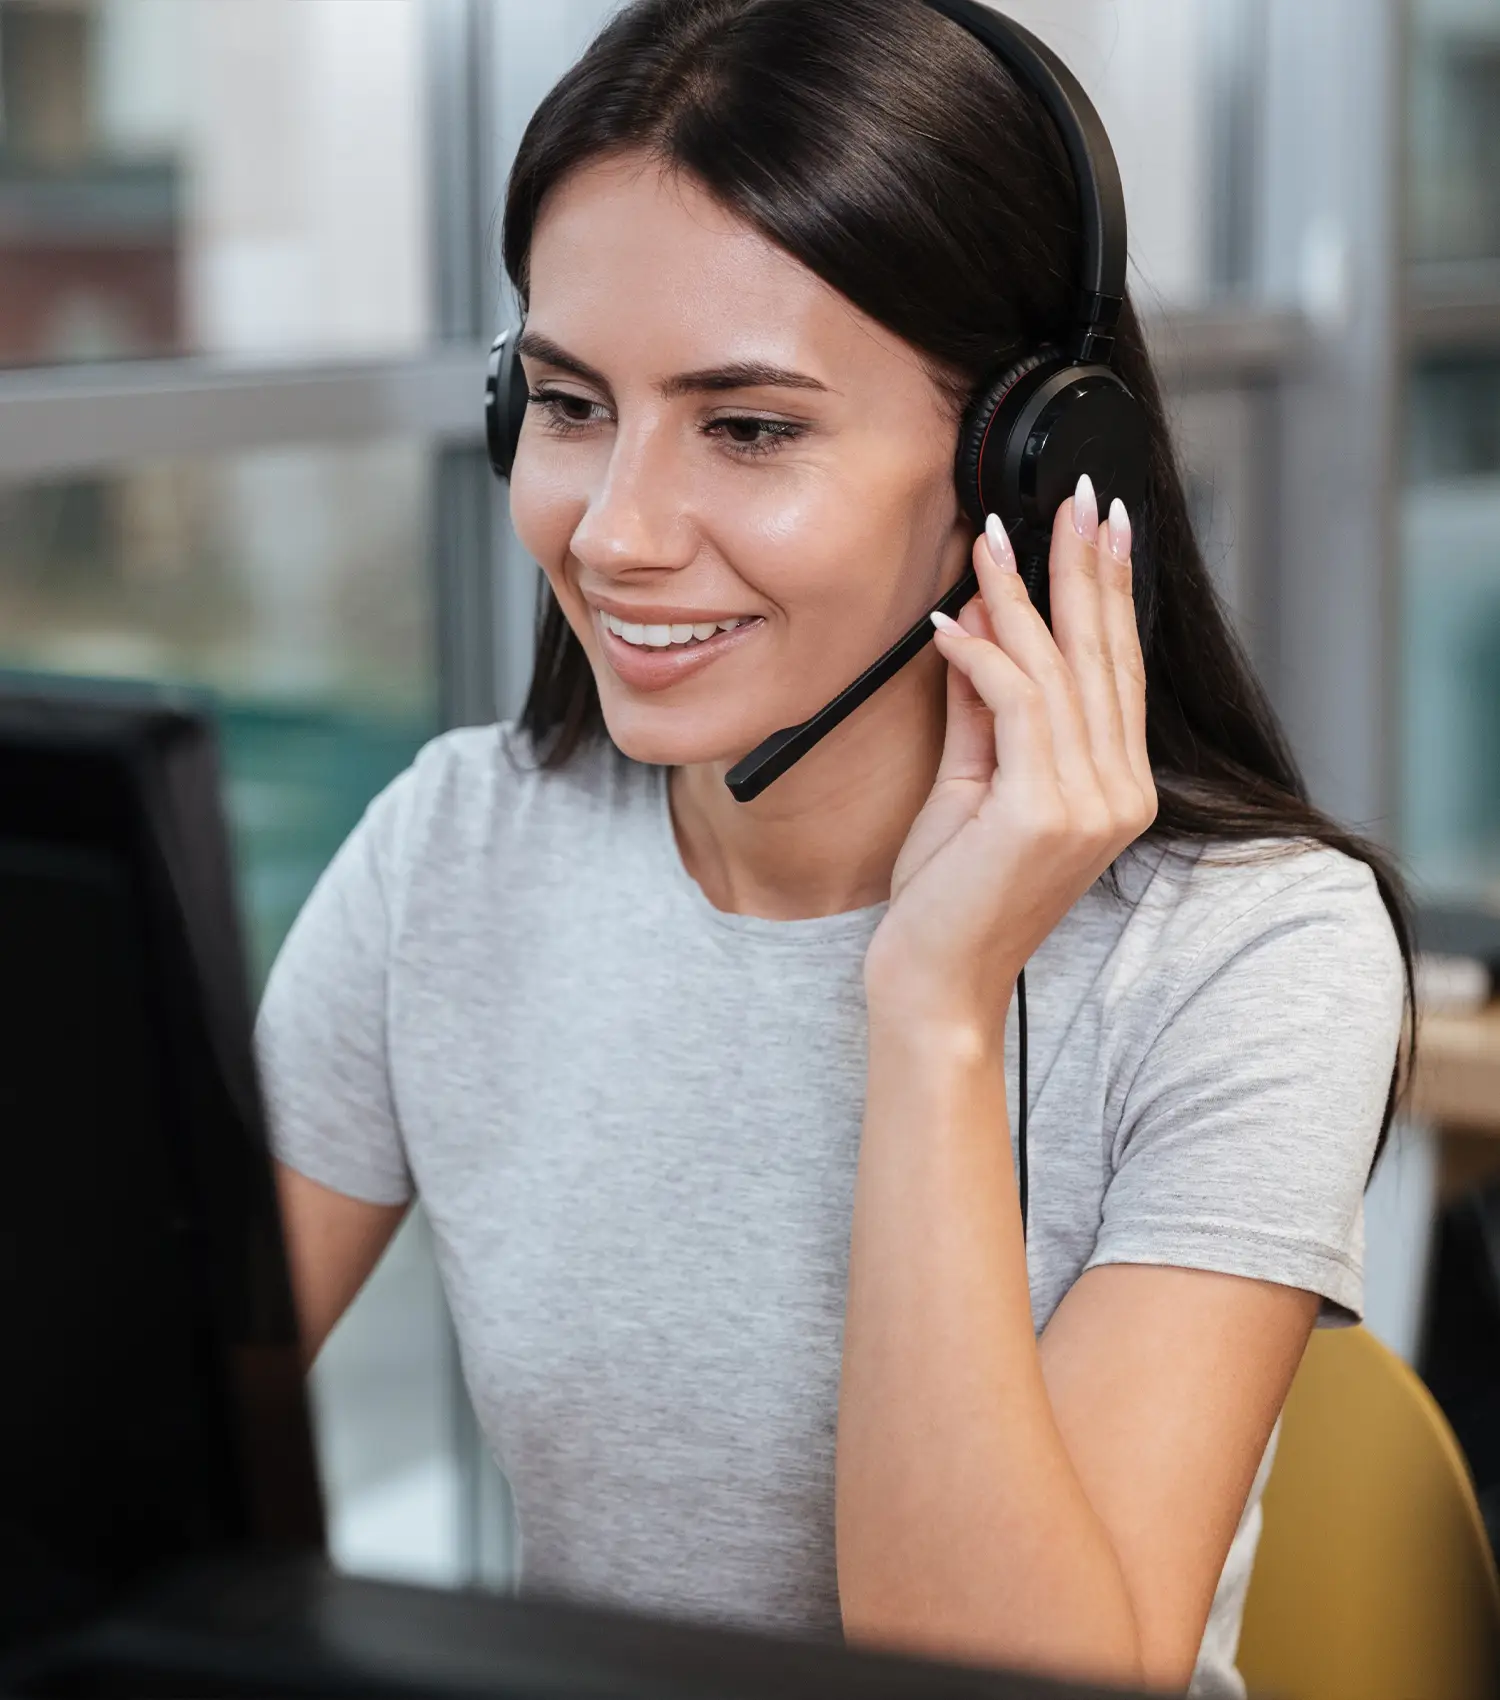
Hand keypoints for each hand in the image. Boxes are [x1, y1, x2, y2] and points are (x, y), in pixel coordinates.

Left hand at [866, 475, 1156, 1028]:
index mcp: (1116, 789)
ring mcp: (1091, 803)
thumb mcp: (972, 788)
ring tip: (990, 537)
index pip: (1116, 672)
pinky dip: (980, 656)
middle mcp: (1119, 792)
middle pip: (1103, 656)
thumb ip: (984, 714)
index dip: (1108, 594)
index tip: (1099, 528)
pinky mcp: (1046, 809)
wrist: (935, 982)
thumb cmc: (948, 899)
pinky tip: (948, 621)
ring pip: (1058, 670)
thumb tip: (980, 629)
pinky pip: (1016, 703)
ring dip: (1019, 596)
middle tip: (1073, 498)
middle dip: (1085, 568)